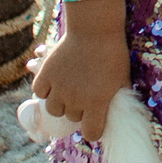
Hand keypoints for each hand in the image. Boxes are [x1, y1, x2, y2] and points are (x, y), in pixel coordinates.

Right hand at [30, 17, 128, 146]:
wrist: (95, 28)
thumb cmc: (113, 53)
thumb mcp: (122, 79)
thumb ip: (114, 100)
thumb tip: (111, 114)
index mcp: (97, 104)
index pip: (91, 134)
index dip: (94, 128)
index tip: (95, 120)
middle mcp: (76, 100)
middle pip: (72, 118)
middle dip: (79, 109)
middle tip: (84, 92)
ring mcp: (59, 88)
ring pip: (53, 109)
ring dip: (60, 101)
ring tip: (68, 87)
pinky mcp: (46, 75)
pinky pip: (39, 92)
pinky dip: (45, 89)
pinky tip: (54, 80)